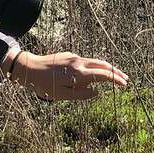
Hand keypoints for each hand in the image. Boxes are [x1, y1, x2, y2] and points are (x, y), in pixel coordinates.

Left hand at [10, 51, 128, 100]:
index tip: (124, 84)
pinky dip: (93, 67)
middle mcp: (79, 63)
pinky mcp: (69, 56)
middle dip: (115, 72)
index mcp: (79, 74)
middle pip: (103, 65)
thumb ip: (81, 94)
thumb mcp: (63, 96)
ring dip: (106, 68)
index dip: (115, 79)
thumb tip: (96, 92)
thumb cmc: (44, 85)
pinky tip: (92, 75)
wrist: (29, 68)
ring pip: (95, 61)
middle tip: (125, 79)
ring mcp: (74, 58)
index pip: (103, 75)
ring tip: (113, 76)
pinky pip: (85, 62)